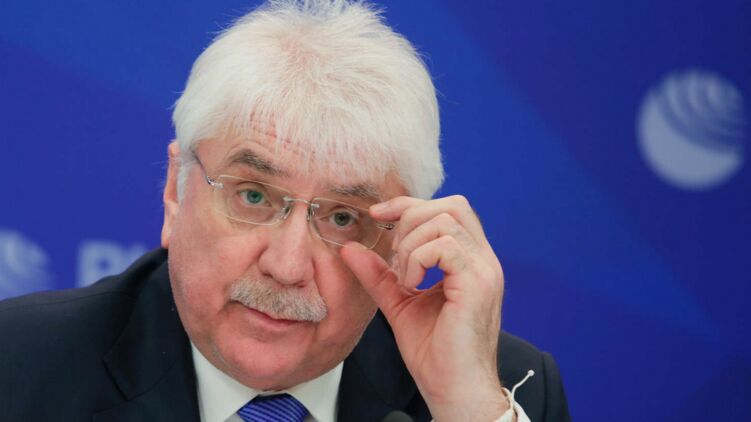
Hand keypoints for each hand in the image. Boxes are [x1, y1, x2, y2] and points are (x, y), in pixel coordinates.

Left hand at [340, 195, 508, 420]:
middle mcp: (483, 260)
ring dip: (411, 245)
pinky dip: (418, 259)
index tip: (379, 215)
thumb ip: (379, 274)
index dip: (410, 205)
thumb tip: (351, 248)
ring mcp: (484, 270)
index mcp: (470, 261)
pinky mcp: (478, 284)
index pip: (448, 209)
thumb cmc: (435, 355)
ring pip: (445, 221)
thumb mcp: (399, 303)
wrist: (454, 390)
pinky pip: (445, 246)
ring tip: (404, 278)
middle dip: (411, 217)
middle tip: (392, 252)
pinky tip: (411, 285)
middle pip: (452, 205)